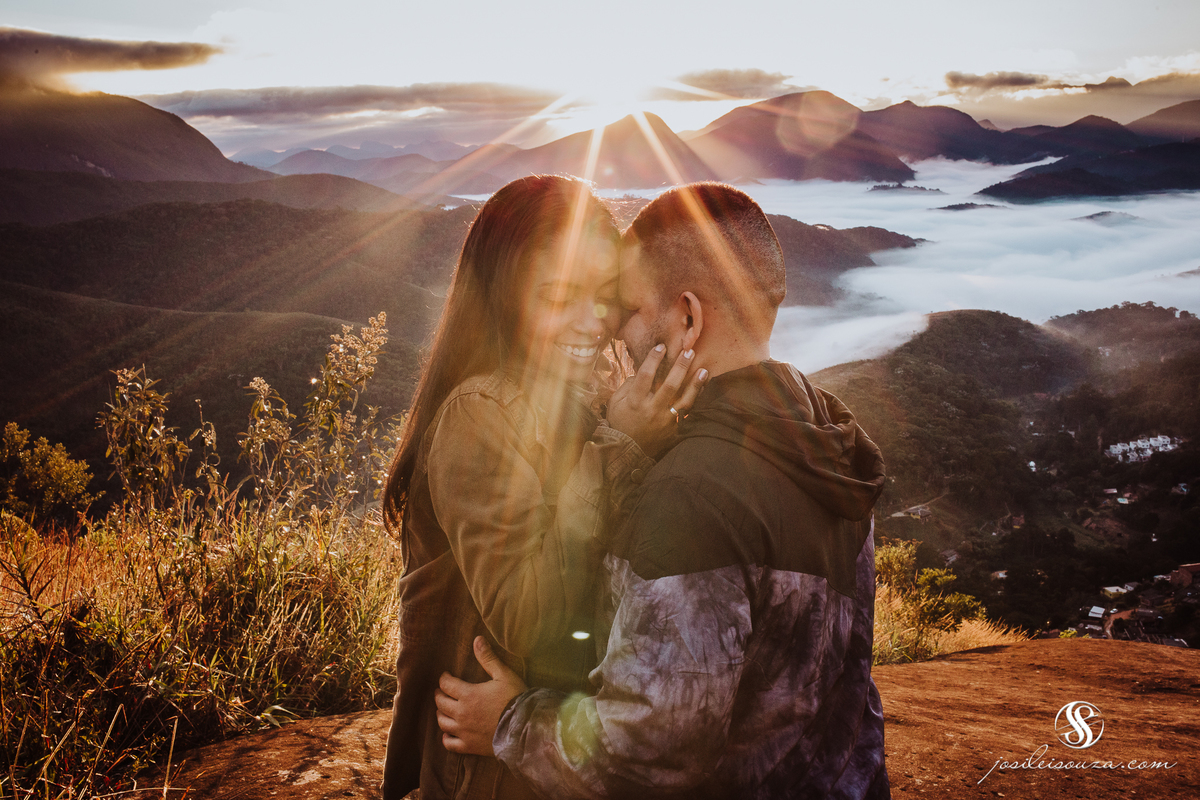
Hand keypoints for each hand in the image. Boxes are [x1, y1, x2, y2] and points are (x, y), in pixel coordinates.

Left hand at [436, 636, 527, 755]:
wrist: (525, 728)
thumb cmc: (515, 699)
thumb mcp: (504, 674)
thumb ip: (488, 658)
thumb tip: (477, 639)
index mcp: (468, 694)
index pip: (446, 684)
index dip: (444, 678)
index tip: (446, 675)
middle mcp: (461, 713)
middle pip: (441, 703)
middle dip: (439, 694)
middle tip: (442, 691)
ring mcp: (464, 731)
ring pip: (442, 722)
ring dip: (440, 713)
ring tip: (443, 709)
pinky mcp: (469, 746)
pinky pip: (450, 744)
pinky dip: (446, 738)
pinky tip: (447, 734)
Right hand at [607, 344, 707, 456]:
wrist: (627, 450)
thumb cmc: (620, 422)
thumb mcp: (615, 403)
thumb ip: (627, 386)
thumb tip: (641, 372)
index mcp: (635, 401)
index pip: (645, 376)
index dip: (653, 359)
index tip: (662, 347)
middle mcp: (651, 410)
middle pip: (669, 385)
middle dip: (680, 367)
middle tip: (689, 352)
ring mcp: (665, 421)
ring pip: (684, 401)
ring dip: (695, 384)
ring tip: (704, 370)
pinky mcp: (673, 429)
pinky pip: (688, 413)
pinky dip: (696, 400)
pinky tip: (704, 388)